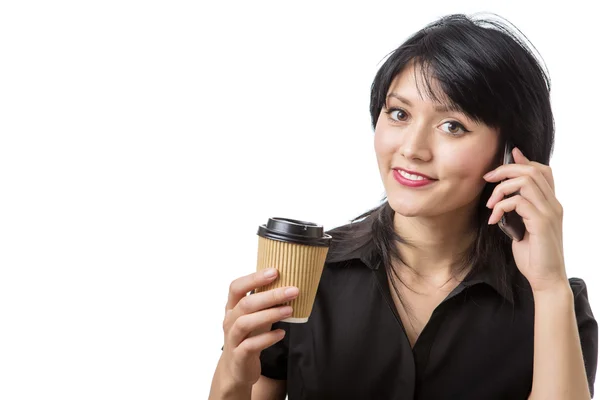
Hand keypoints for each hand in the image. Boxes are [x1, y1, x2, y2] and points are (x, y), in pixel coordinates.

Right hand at [219, 268, 298, 386]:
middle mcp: (230, 320)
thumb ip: (265, 302)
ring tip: (289, 310)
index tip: (275, 271)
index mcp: (232, 307)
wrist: (236, 369)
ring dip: (269, 314)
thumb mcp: (255, 315)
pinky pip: (250, 345)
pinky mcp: (238, 356)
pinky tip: (281, 333)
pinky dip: (267, 338)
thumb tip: (289, 283)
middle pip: (245, 304)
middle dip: (270, 295)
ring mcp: (232, 338)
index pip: (237, 287)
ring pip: (245, 323)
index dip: (254, 278)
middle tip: (293, 290)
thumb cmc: (249, 336)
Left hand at [483, 146, 566, 292]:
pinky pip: (518, 202)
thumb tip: (503, 198)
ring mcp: (549, 212)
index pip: (543, 171)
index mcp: (550, 204)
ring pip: (525, 181)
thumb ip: (517, 211)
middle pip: (531, 170)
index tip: (507, 155)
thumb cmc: (533, 255)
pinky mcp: (541, 223)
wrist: (545, 278)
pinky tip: (493, 220)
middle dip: (505, 169)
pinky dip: (501, 207)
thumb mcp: (522, 227)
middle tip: (487, 179)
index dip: (524, 160)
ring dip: (501, 188)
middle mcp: (553, 204)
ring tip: (490, 204)